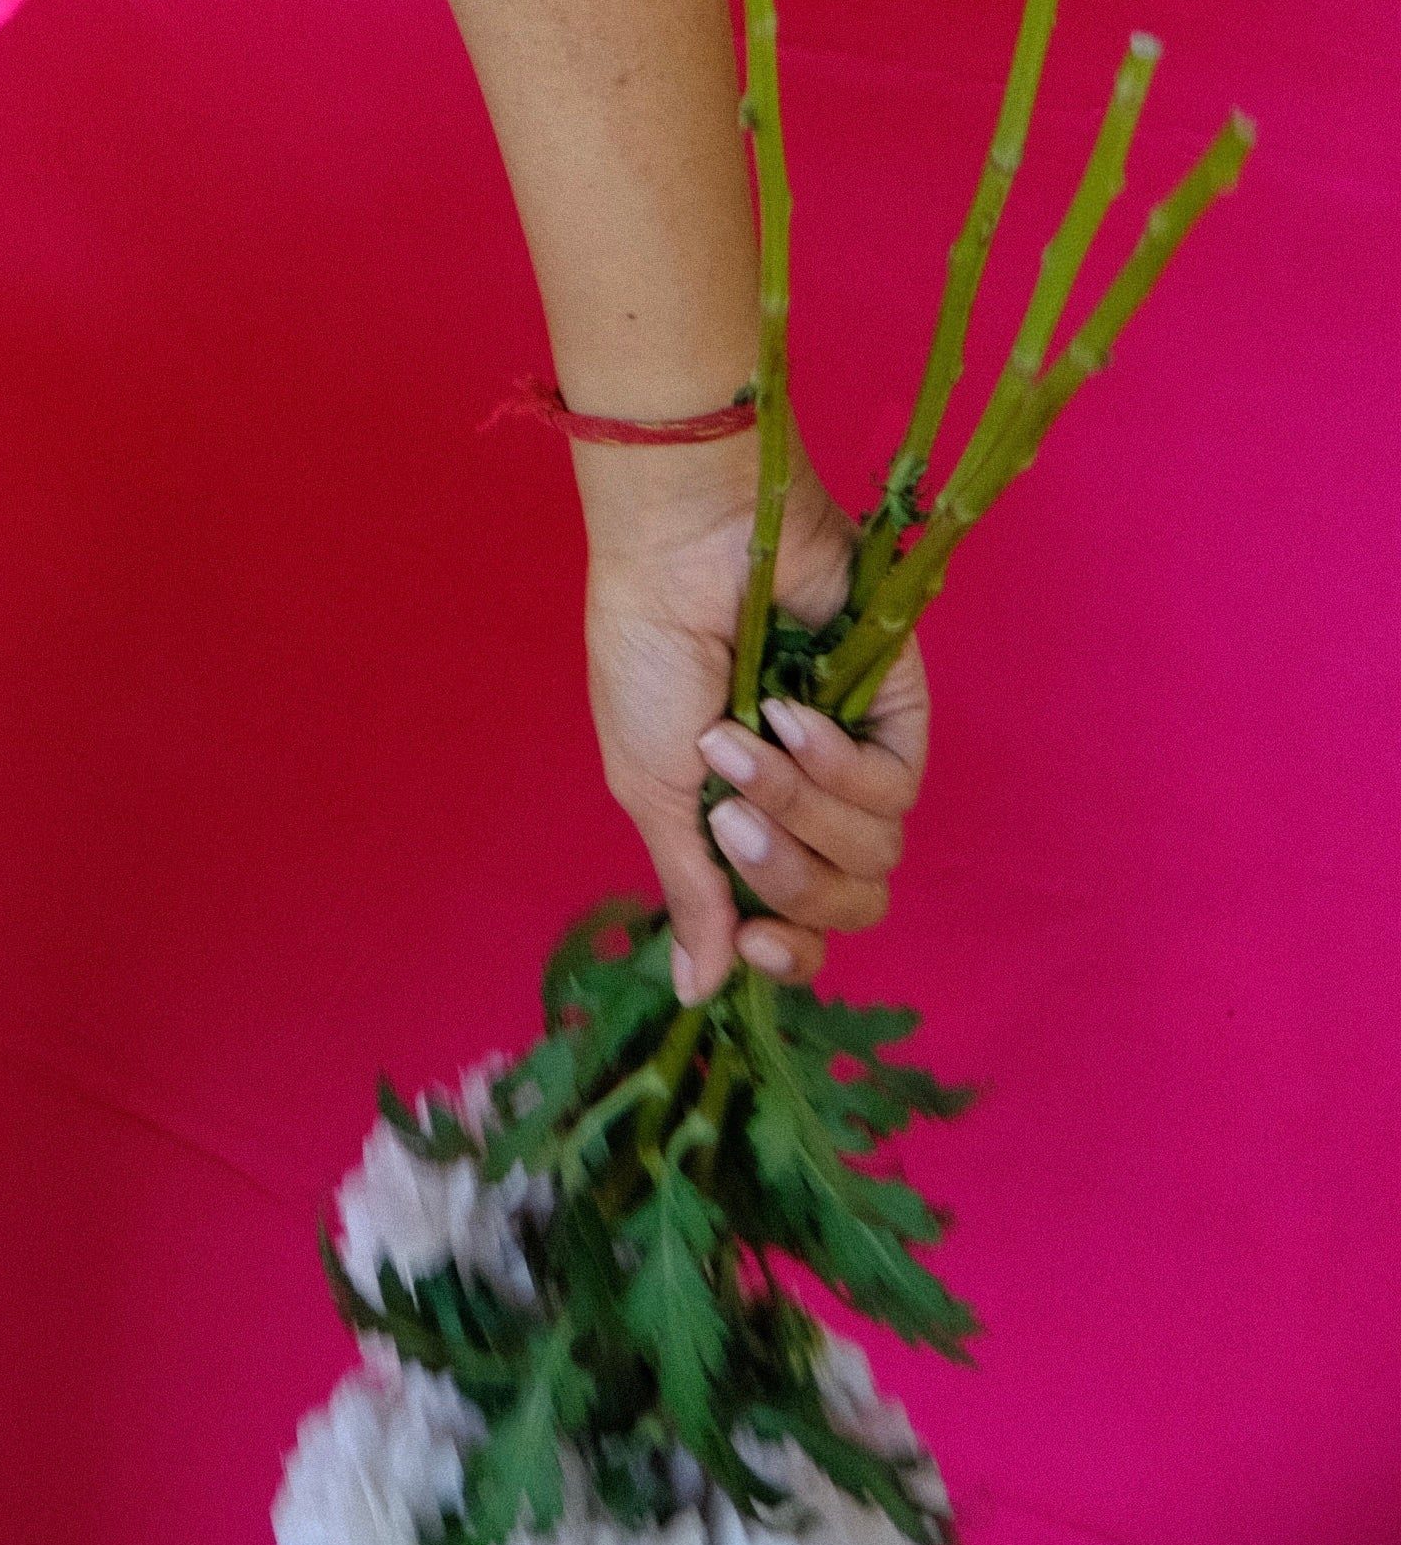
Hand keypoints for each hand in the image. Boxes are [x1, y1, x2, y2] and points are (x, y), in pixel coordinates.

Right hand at [580, 469, 931, 1005]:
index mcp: (746, 823)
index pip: (802, 930)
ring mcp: (857, 755)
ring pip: (873, 851)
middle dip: (790, 875)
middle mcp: (810, 801)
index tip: (756, 941)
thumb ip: (691, 891)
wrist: (678, 551)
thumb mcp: (652, 786)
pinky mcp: (897, 710)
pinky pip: (894, 784)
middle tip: (733, 816)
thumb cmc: (646, 656)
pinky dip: (835, 762)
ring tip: (744, 735)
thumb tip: (697, 993)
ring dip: (798, 804)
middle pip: (849, 904)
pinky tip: (790, 711)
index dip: (793, 954)